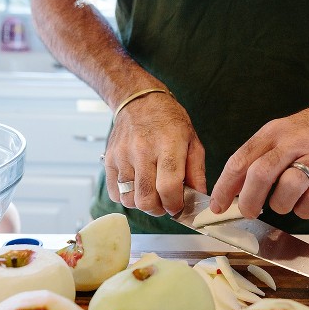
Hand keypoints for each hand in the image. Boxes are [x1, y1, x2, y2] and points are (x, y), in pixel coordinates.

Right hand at [103, 91, 206, 215]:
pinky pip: (115, 193)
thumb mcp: (193, 141)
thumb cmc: (169, 121)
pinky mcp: (109, 159)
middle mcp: (142, 150)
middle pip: (146, 199)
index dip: (175, 204)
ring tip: (152, 193)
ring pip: (129, 200)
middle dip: (159, 209)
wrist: (139, 100)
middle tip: (165, 203)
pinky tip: (138, 186)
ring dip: (142, 203)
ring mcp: (122, 156)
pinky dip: (127, 197)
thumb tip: (199, 198)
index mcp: (168, 145)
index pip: (168, 187)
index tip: (178, 207)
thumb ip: (197, 172)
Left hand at [210, 105, 308, 218]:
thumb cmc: (308, 135)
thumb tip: (230, 192)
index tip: (217, 206)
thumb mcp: (278, 136)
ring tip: (282, 203)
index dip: (225, 187)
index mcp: (272, 133)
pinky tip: (303, 205)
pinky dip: (304, 209)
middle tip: (248, 212)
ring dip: (280, 204)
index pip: (241, 160)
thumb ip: (255, 160)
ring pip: (289, 187)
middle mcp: (293, 142)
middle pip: (262, 173)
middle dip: (249, 200)